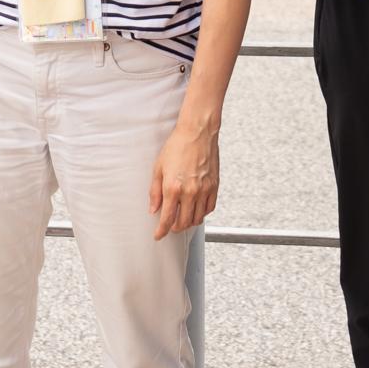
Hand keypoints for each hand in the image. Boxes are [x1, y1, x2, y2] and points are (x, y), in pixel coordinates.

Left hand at [149, 122, 219, 240]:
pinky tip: (196, 209)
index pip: (167, 219)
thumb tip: (154, 209)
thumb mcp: (158, 168)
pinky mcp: (214, 186)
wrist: (198, 132)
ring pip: (197, 218)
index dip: (161, 231)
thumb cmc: (177, 146)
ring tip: (183, 219)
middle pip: (183, 223)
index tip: (159, 235)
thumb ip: (155, 192)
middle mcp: (190, 192)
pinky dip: (202, 213)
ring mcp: (204, 190)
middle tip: (170, 226)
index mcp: (173, 188)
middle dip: (175, 228)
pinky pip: (209, 208)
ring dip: (189, 222)